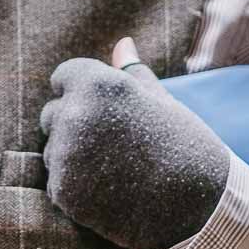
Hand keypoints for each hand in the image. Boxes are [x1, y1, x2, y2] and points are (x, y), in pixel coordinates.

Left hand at [41, 37, 230, 248]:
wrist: (196, 205)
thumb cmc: (183, 146)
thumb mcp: (160, 101)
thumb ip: (131, 72)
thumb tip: (123, 43)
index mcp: (97, 83)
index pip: (63, 77)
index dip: (84, 93)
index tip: (110, 114)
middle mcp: (75, 114)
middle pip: (52, 114)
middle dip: (74, 126)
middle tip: (116, 146)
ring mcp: (66, 154)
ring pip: (53, 151)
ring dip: (72, 159)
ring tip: (116, 170)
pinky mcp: (63, 190)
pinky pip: (58, 183)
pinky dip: (77, 189)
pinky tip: (110, 192)